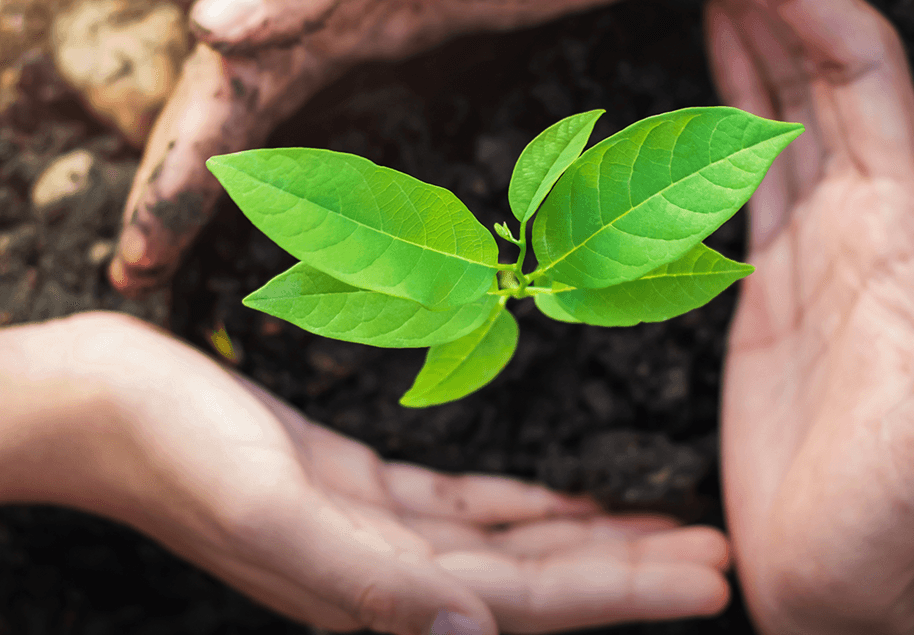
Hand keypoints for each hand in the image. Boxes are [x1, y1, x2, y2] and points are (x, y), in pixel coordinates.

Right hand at [19, 311, 728, 633]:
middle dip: (634, 571)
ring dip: (593, 541)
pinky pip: (466, 509)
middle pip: (540, 581)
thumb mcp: (266, 506)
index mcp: (376, 591)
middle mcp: (389, 576)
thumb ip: (363, 582)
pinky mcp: (361, 490)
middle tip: (723, 557)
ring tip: (669, 530)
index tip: (714, 575)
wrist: (99, 402)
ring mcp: (377, 534)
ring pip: (513, 547)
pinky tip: (570, 503)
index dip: (627, 592)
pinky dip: (527, 509)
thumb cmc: (169, 446)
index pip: (531, 603)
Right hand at [107, 0, 679, 295]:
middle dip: (180, 186)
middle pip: (229, 104)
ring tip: (184, 245)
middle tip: (138, 272)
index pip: (218, 92)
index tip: (139, 257)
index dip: (174, 175)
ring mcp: (360, 17)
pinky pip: (324, 98)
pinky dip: (297, 148)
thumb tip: (210, 29)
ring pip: (271, 106)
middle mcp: (320, 4)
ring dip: (231, 176)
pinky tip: (288, 188)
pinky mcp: (401, 26)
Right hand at [699, 0, 913, 632]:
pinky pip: (744, 175)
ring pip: (779, 112)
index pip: (862, 83)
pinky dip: (729, 108)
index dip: (814, 2)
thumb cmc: (907, 509)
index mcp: (907, 235)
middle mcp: (864, 224)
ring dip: (752, 33)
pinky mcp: (766, 285)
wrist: (850, 575)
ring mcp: (813, 251)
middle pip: (818, 76)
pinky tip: (716, 60)